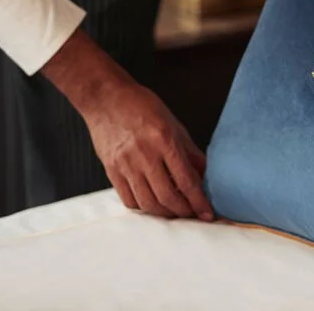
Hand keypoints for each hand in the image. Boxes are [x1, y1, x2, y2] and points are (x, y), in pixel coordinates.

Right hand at [83, 82, 212, 220]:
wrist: (106, 99)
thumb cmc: (142, 106)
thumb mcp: (173, 123)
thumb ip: (189, 151)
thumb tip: (206, 173)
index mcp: (164, 141)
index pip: (186, 180)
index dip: (199, 201)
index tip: (207, 214)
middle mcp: (145, 155)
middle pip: (167, 197)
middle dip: (184, 211)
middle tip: (194, 214)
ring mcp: (126, 165)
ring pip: (148, 203)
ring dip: (165, 213)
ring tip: (176, 211)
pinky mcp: (111, 171)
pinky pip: (129, 199)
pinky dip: (144, 208)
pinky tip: (154, 204)